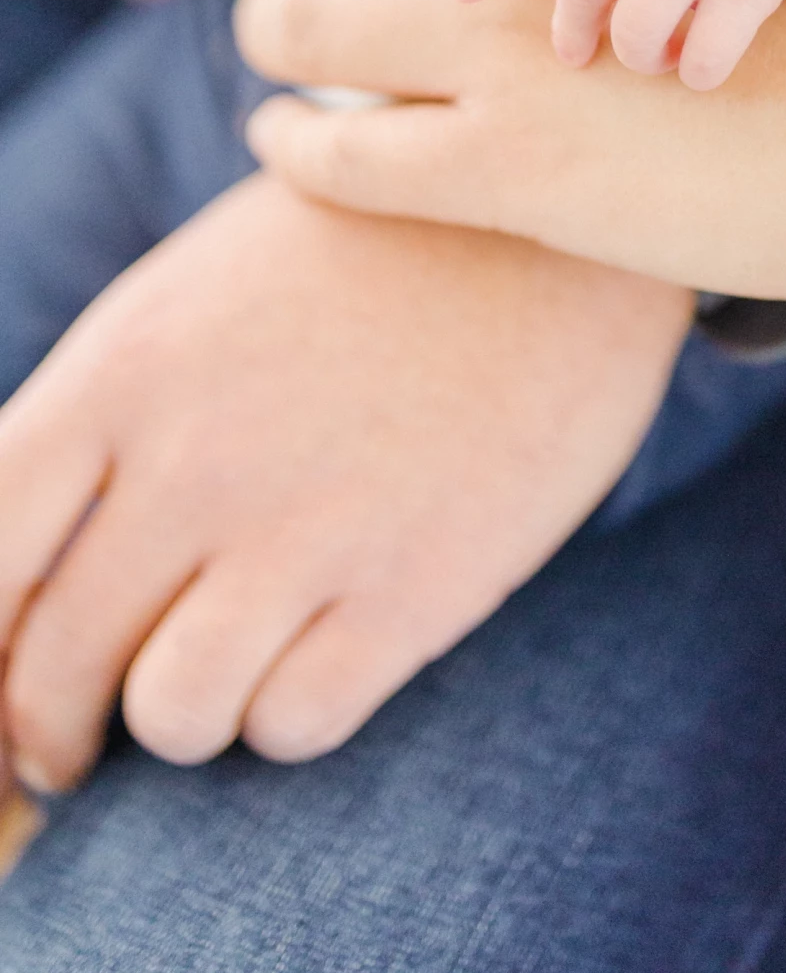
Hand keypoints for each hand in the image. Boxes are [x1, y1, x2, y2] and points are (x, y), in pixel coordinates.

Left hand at [0, 174, 689, 794]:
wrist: (547, 229)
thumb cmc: (362, 256)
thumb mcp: (197, 293)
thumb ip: (104, 416)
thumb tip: (35, 552)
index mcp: (125, 372)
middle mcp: (197, 461)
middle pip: (57, 663)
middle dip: (52, 729)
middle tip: (72, 744)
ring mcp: (308, 529)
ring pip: (173, 715)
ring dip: (182, 713)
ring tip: (218, 677)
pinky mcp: (416, 588)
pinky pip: (294, 726)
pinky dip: (288, 714)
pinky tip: (318, 658)